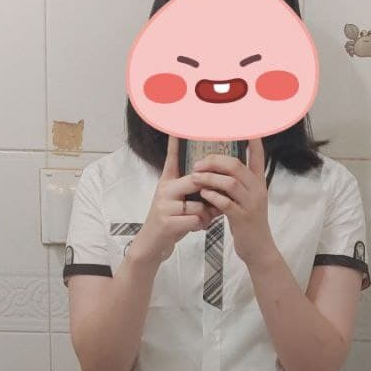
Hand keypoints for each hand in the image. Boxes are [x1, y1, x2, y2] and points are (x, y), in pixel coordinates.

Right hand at [131, 135, 214, 267]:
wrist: (152, 244)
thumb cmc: (171, 221)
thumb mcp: (180, 203)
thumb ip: (195, 193)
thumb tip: (217, 186)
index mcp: (168, 182)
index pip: (172, 159)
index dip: (175, 143)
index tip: (179, 126)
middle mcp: (164, 190)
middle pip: (195, 180)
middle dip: (210, 190)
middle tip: (219, 196)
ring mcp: (164, 206)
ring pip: (198, 204)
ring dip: (206, 214)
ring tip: (203, 220)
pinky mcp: (166, 222)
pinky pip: (195, 220)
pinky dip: (201, 225)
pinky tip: (197, 228)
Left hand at [193, 137, 276, 266]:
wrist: (258, 248)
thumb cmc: (248, 222)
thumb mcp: (247, 199)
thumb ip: (237, 184)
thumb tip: (219, 169)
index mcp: (258, 183)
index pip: (258, 157)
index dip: (252, 142)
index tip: (245, 127)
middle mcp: (257, 190)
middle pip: (235, 166)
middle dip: (213, 162)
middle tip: (197, 164)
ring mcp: (251, 204)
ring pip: (229, 182)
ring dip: (209, 178)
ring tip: (195, 177)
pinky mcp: (243, 218)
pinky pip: (225, 202)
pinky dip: (212, 196)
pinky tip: (202, 194)